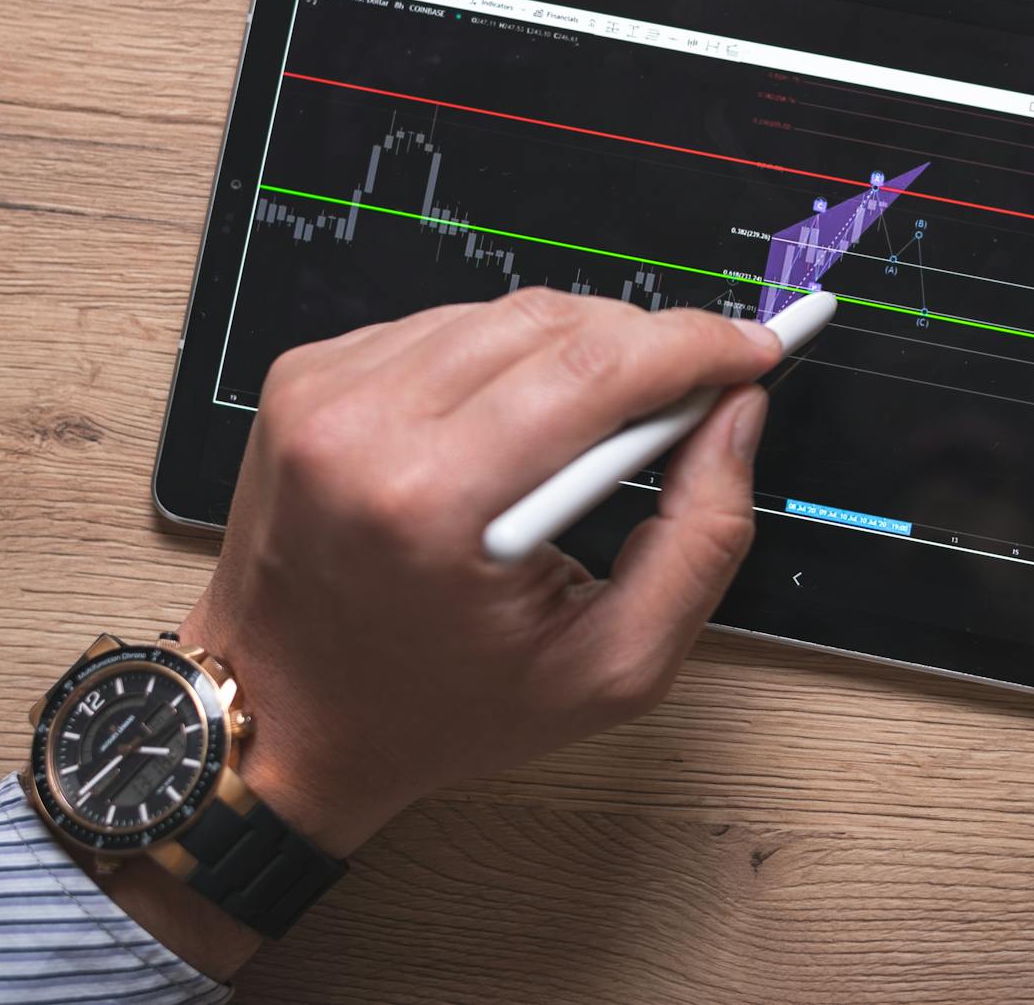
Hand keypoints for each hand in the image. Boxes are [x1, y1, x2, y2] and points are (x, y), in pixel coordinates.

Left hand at [181, 288, 781, 855]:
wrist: (282, 719)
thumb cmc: (438, 711)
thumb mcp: (610, 669)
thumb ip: (702, 540)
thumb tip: (736, 414)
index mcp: (432, 502)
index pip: (594, 369)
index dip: (693, 346)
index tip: (750, 350)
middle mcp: (363, 426)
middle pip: (551, 323)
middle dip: (644, 344)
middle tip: (694, 391)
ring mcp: (322, 392)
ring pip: (496, 314)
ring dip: (571, 350)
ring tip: (598, 425)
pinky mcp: (304, 378)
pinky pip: (438, 328)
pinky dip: (496, 359)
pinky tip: (510, 425)